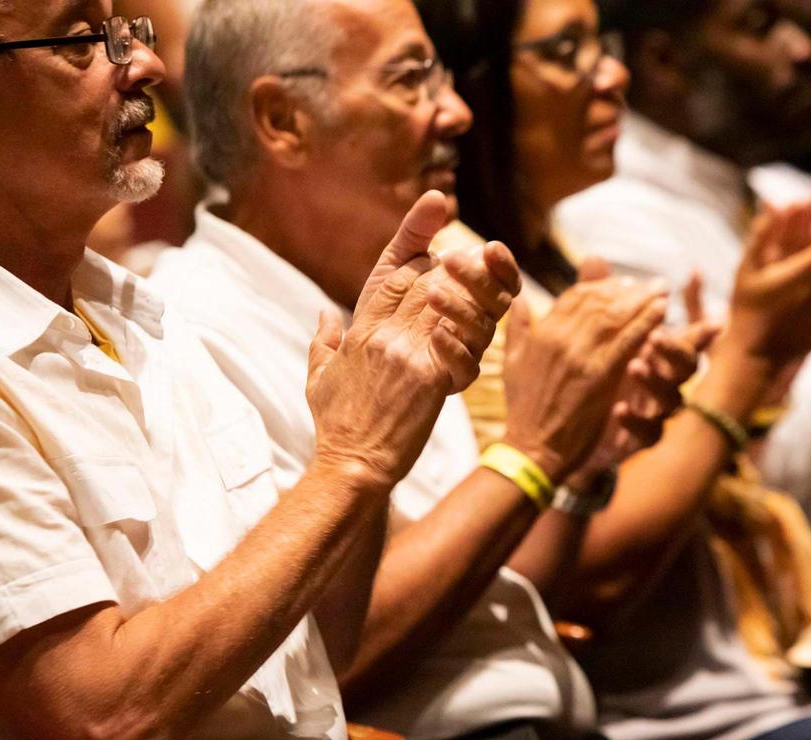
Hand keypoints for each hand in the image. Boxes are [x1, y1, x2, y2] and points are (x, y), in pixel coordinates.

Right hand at [306, 191, 518, 487]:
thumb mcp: (319, 376)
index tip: (438, 202)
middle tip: (481, 261)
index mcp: (361, 326)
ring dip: (478, 299)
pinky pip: (467, 347)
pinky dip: (478, 342)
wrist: (349, 467)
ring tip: (492, 297)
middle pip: (432, 277)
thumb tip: (324, 313)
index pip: (390, 265)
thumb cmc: (336, 425)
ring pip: (455, 304)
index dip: (415, 230)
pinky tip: (484, 344)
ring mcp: (406, 353)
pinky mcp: (430, 379)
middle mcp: (383, 331)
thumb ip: (323, 340)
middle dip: (460, 266)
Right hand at [501, 276, 668, 482]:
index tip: (624, 282)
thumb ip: (519, 328)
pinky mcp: (598, 376)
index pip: (575, 296)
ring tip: (662, 292)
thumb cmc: (524, 409)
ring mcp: (580, 356)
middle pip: (599, 300)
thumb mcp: (513, 362)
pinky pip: (626, 341)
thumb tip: (518, 299)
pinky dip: (646, 322)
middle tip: (651, 284)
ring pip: (615, 316)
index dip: (602, 285)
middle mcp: (560, 338)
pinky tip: (663, 313)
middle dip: (628, 289)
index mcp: (542, 333)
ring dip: (642, 300)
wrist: (532, 448)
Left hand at [574, 272, 721, 479]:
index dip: (688, 324)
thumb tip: (594, 258)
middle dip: (676, 349)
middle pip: (685, 366)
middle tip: (655, 337)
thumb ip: (590, 300)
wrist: (550, 439)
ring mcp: (648, 412)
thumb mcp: (576, 338)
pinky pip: (651, 434)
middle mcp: (654, 382)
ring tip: (634, 367)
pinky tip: (618, 410)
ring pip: (673, 399)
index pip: (675, 336)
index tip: (682, 304)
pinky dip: (637, 421)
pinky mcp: (637, 442)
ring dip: (656, 381)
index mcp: (647, 355)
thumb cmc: (572, 384)